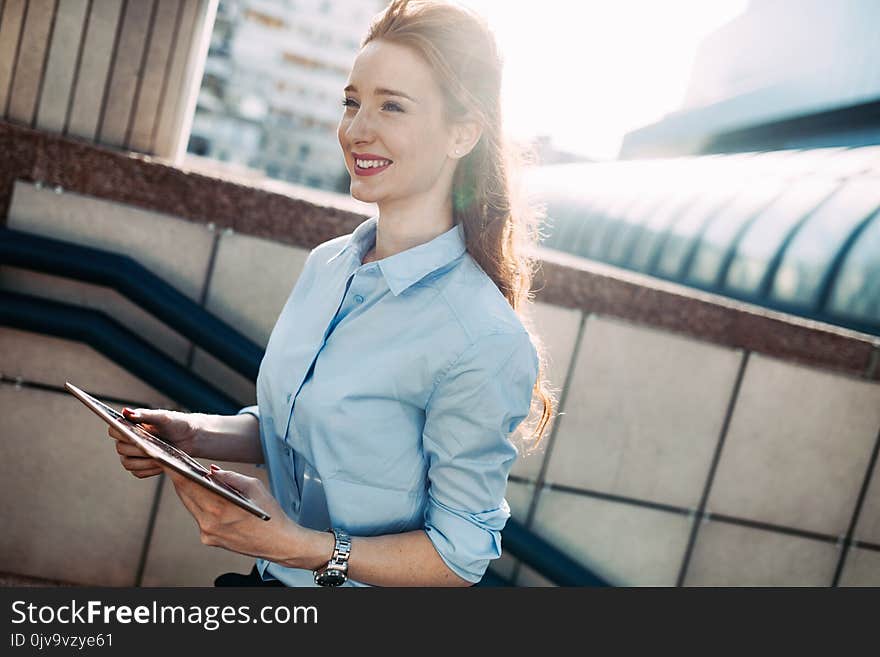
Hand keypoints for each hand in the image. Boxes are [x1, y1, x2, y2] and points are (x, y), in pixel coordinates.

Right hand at [108, 407, 200, 478]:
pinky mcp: (141, 467)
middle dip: (137, 449)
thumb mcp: (162, 417)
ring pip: (128, 463)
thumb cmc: (176, 424)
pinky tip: (161, 465)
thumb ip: (144, 415)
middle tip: (152, 447)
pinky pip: (138, 473)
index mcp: (130, 426)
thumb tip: (126, 412)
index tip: (133, 434)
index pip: (113, 430)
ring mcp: (133, 455)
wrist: (190, 437)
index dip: (119, 433)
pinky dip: (149, 470)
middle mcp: (128, 441)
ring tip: (159, 457)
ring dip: (143, 462)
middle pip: (121, 449)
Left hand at [162, 463, 307, 561]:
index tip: (164, 458)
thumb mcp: (254, 487)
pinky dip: (199, 504)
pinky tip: (202, 494)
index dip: (174, 470)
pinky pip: (199, 517)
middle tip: (174, 463)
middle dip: (180, 478)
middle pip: (185, 495)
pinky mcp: (209, 540)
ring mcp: (207, 533)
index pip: (187, 484)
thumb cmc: (269, 514)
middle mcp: (209, 523)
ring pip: (190, 506)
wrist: (278, 544)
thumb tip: (210, 470)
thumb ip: (229, 477)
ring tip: (187, 476)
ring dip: (189, 491)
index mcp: (219, 507)